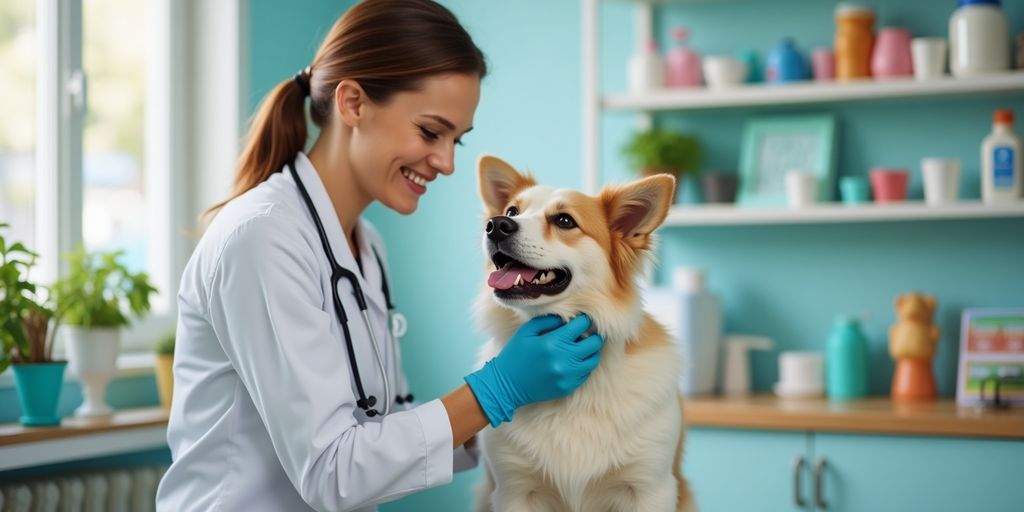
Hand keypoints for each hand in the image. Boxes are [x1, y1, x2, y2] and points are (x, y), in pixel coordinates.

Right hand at [464, 314, 603, 426]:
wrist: (506, 385)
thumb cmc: (515, 354)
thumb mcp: (526, 332)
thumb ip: (547, 320)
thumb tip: (567, 317)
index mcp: (553, 342)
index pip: (581, 325)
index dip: (584, 320)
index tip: (582, 320)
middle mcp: (564, 359)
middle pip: (594, 343)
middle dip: (592, 335)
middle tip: (587, 333)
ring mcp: (567, 375)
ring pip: (593, 359)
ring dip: (590, 351)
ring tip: (582, 348)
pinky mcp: (568, 387)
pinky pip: (585, 374)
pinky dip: (583, 366)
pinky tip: (573, 362)